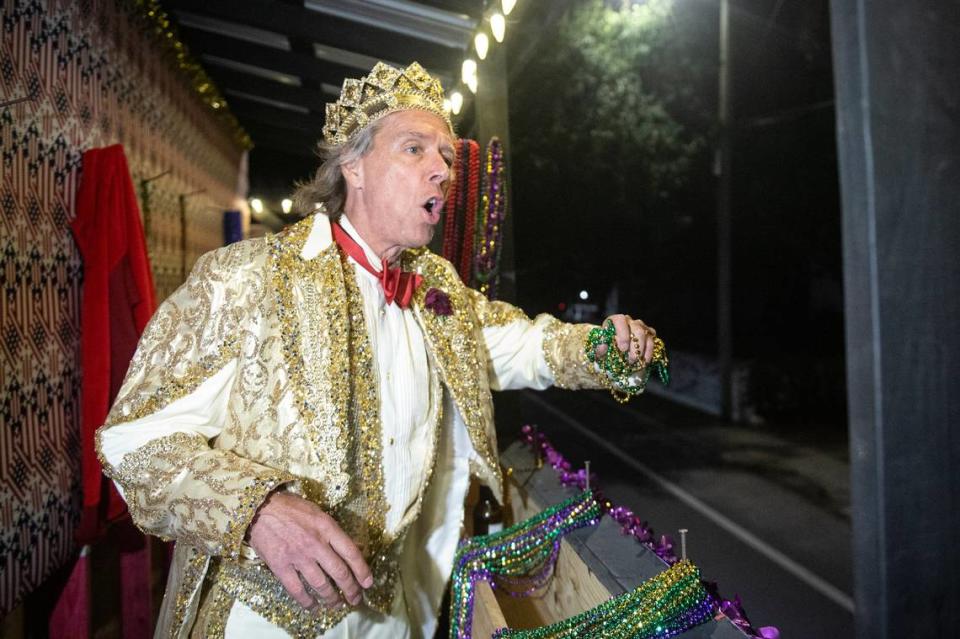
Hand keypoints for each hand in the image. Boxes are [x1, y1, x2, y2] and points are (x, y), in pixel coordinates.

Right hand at [247, 491, 373, 610]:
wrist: (260, 508)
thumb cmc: (291, 508)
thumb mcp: (318, 513)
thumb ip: (333, 531)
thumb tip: (352, 547)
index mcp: (327, 527)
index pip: (351, 552)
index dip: (362, 570)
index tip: (367, 583)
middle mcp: (315, 543)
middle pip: (339, 572)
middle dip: (350, 589)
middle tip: (355, 599)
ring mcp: (298, 556)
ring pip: (321, 584)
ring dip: (331, 598)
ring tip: (337, 605)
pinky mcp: (280, 566)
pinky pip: (297, 590)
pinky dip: (307, 602)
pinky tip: (314, 607)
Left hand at [594, 314, 656, 365]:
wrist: (612, 351)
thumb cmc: (605, 348)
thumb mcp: (598, 349)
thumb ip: (598, 348)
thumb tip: (603, 347)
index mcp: (615, 320)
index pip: (620, 320)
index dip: (622, 334)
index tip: (622, 349)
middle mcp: (629, 321)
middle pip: (637, 329)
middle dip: (635, 346)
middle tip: (630, 360)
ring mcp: (640, 327)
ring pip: (646, 335)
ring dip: (642, 350)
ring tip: (635, 362)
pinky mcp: (648, 335)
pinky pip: (652, 341)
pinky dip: (649, 352)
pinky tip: (644, 362)